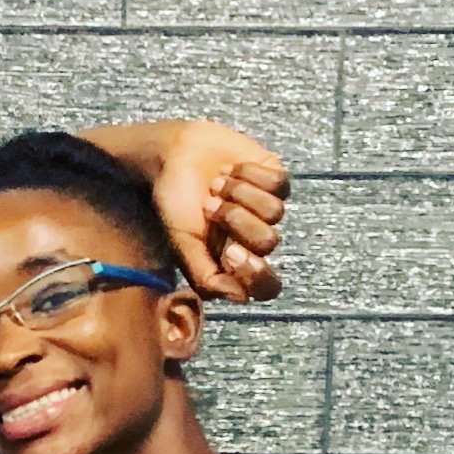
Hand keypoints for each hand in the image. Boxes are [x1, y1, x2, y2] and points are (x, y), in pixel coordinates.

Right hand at [140, 120, 289, 302]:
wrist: (175, 156)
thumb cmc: (175, 202)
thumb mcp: (182, 246)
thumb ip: (207, 277)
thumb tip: (241, 297)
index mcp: (232, 262)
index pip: (265, 286)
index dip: (255, 273)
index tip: (230, 253)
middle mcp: (254, 238)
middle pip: (268, 243)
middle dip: (236, 222)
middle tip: (210, 208)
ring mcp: (268, 208)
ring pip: (275, 212)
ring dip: (239, 195)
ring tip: (217, 185)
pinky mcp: (276, 178)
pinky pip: (278, 183)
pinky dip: (250, 174)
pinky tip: (232, 169)